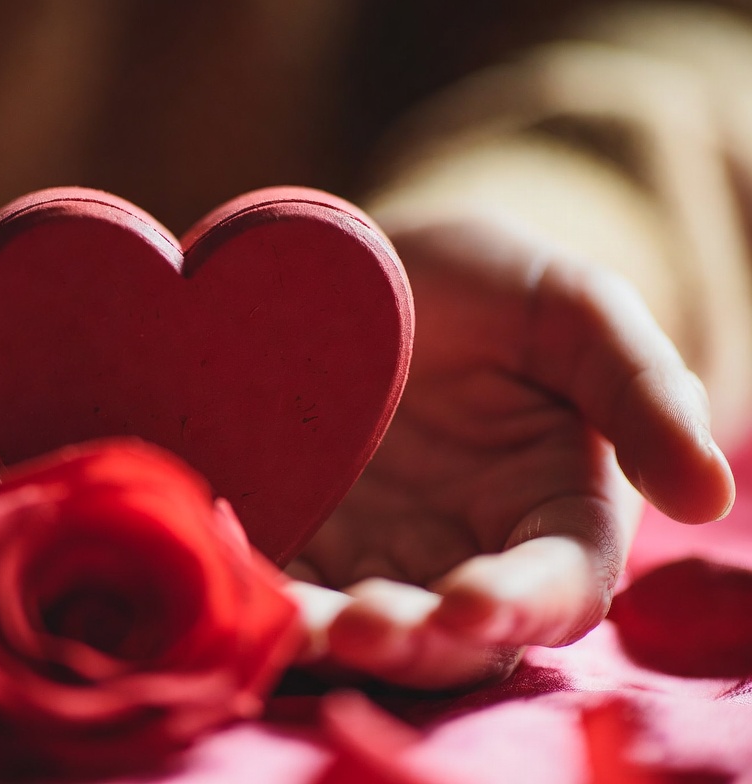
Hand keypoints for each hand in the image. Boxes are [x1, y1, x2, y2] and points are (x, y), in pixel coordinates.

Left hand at [288, 215, 734, 688]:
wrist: (383, 266)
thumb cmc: (496, 286)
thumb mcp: (576, 311)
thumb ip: (641, 389)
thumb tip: (706, 493)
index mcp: (552, 516)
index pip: (554, 588)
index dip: (518, 606)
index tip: (472, 604)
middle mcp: (465, 553)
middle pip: (451, 635)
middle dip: (412, 642)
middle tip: (364, 626)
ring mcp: (378, 552)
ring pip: (363, 624)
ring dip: (328, 637)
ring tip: (295, 625)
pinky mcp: (304, 536)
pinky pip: (286, 582)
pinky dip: (262, 596)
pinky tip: (234, 586)